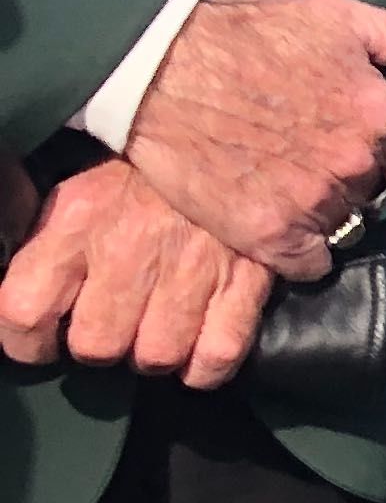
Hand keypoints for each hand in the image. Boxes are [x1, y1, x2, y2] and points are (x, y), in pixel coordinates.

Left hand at [0, 158, 274, 386]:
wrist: (231, 136)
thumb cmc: (142, 170)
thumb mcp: (73, 184)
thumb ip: (35, 228)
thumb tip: (10, 273)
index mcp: (75, 220)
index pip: (24, 312)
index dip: (27, 343)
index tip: (40, 342)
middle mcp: (129, 249)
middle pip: (97, 347)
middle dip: (100, 348)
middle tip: (111, 329)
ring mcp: (192, 269)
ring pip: (156, 358)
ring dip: (153, 355)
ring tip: (156, 333)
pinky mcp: (246, 282)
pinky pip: (217, 356)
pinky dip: (205, 366)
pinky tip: (197, 349)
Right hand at [128, 0, 385, 278]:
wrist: (152, 66)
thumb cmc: (244, 32)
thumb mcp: (336, 17)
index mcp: (381, 115)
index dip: (370, 142)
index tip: (333, 129)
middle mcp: (356, 164)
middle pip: (374, 190)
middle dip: (347, 177)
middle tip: (300, 153)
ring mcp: (314, 202)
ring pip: (345, 226)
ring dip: (321, 213)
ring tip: (279, 181)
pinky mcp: (270, 235)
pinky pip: (309, 265)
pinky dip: (295, 251)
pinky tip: (269, 219)